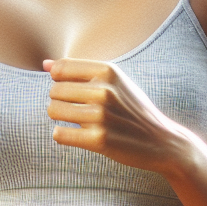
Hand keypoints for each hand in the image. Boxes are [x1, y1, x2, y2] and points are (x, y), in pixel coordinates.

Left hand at [44, 58, 188, 172]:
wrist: (162, 141)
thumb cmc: (134, 110)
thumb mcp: (116, 82)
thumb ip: (80, 71)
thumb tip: (44, 64)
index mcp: (109, 71)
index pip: (60, 69)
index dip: (60, 81)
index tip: (74, 91)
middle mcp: (104, 91)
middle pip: (54, 91)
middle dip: (61, 101)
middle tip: (79, 110)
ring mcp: (101, 116)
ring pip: (53, 111)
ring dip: (61, 118)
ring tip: (79, 122)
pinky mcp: (99, 140)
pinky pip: (59, 134)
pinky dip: (64, 135)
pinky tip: (78, 136)